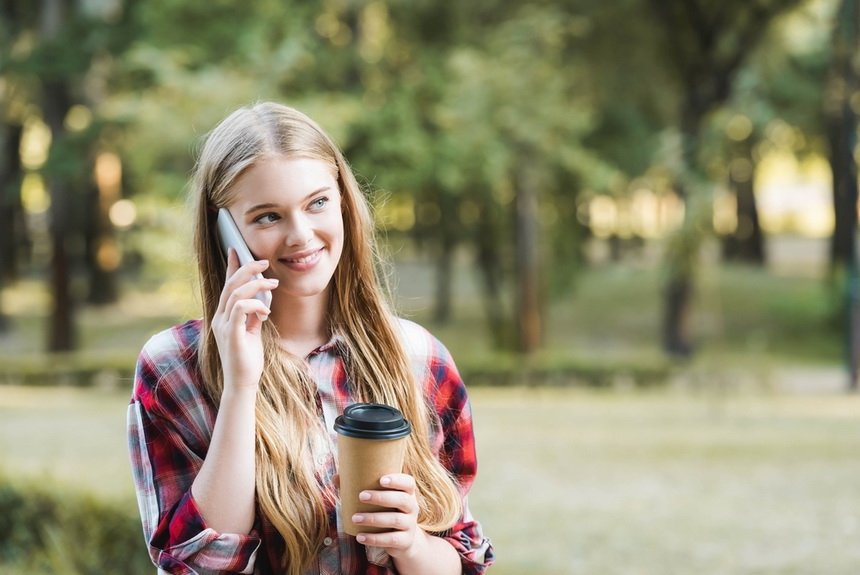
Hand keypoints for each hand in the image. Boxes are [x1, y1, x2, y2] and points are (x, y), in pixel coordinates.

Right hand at [211, 249, 276, 389]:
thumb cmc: (248, 359)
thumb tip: (261, 300)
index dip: (231, 267)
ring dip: (256, 285)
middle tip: (265, 262)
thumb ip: (252, 315)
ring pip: (235, 294)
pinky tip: (266, 312)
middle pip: (230, 285)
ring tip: (273, 284)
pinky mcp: (232, 335)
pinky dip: (255, 305)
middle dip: (247, 269)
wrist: (242, 383)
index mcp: (223, 316)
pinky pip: (240, 310)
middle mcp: (219, 318)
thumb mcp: (252, 331)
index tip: (237, 249)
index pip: (226, 285)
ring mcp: (224, 326)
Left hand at [352, 473, 426, 559]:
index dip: (397, 480)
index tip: (381, 480)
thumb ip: (359, 487)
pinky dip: (374, 539)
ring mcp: (410, 525)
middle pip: (402, 500)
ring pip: (395, 520)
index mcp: (407, 493)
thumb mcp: (379, 500)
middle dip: (381, 497)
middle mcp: (412, 507)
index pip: (408, 483)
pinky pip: (391, 540)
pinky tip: (360, 537)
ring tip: (355, 518)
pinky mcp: (405, 541)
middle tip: (361, 496)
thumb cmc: (386, 512)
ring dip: (374, 518)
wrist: (402, 540)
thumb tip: (336, 477)